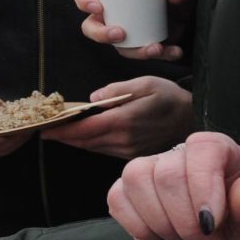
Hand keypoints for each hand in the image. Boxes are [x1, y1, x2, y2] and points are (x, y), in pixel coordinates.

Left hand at [40, 77, 192, 158]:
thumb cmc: (170, 98)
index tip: (45, 128)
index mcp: (124, 121)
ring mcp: (128, 150)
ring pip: (93, 147)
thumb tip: (93, 99)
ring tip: (60, 131)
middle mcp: (123, 140)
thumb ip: (116, 90)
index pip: (85, 129)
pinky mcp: (132, 155)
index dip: (62, 130)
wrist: (194, 120)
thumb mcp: (145, 84)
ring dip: (75, 140)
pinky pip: (104, 150)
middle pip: (84, 141)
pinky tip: (83, 135)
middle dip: (63, 136)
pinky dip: (90, 143)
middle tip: (46, 129)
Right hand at [75, 0, 196, 60]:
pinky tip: (173, 51)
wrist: (194, 8)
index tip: (99, 7)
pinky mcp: (140, 45)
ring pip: (118, 47)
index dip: (83, 2)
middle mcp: (112, 13)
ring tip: (156, 48)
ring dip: (134, 51)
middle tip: (121, 34)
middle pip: (91, 27)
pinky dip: (159, 56)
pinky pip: (143, 55)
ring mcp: (125, 31)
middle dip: (101, 35)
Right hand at [107, 132, 239, 239]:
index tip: (211, 223)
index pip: (204, 147)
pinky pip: (117, 198)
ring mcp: (151, 172)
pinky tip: (160, 238)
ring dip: (159, 222)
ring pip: (136, 177)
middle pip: (166, 171)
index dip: (203, 184)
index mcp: (222, 155)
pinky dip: (138, 227)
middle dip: (183, 219)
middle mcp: (183, 156)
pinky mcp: (127, 194)